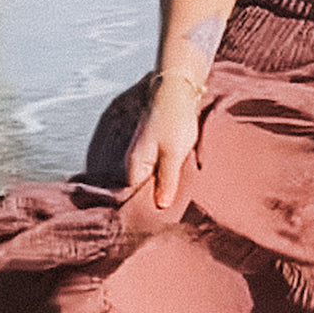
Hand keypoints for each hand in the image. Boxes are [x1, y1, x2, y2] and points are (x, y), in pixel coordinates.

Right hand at [125, 75, 201, 208]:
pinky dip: (168, 178)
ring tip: (179, 205)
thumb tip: (160, 205)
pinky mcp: (157, 149)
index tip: (160, 222)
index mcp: (135, 165)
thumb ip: (167, 181)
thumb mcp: (173, 154)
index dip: (146, 209)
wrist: (179, 90)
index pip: (133, 197)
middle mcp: (136, 161)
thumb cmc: (174, 119)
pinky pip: (159, 171)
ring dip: (164, 189)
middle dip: (156, 201)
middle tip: (174, 216)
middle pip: (142, 190)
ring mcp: (146, 155)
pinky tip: (180, 184)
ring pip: (152, 180)